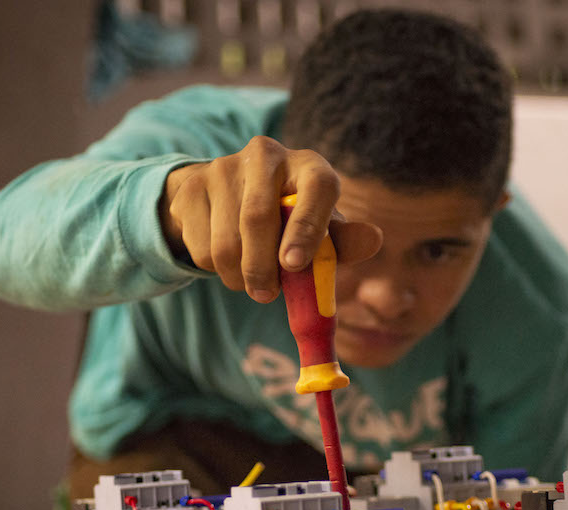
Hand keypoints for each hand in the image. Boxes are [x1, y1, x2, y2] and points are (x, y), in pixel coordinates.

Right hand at [160, 136, 381, 302]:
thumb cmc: (289, 222)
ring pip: (226, 241)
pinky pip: (201, 244)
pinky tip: (226, 258)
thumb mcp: (319, 232)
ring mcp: (224, 167)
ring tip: (250, 279)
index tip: (294, 265)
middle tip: (265, 296)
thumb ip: (343, 242)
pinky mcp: (193, 186)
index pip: (316, 188)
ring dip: (238, 276)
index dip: (308, 228)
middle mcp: (267, 155)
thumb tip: (374, 239)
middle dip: (262, 268)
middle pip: (257, 219)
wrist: (228, 197)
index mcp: (309, 166)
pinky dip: (214, 267)